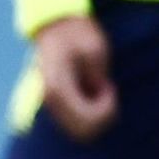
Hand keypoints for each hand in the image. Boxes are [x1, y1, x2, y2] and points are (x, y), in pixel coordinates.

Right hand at [30, 16, 118, 140]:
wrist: (57, 27)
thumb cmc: (78, 35)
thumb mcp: (94, 50)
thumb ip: (96, 77)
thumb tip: (97, 96)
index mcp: (57, 86)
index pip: (87, 118)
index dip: (106, 108)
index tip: (108, 86)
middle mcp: (49, 99)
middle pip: (83, 131)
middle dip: (103, 116)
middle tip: (105, 89)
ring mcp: (50, 103)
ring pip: (80, 131)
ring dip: (96, 117)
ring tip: (98, 91)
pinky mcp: (55, 104)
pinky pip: (75, 124)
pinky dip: (88, 115)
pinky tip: (91, 93)